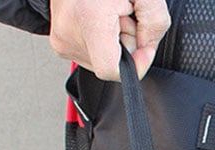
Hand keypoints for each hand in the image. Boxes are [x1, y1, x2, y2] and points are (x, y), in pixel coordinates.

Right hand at [49, 0, 170, 80]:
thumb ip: (155, 22)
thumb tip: (147, 49)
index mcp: (88, 19)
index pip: (111, 70)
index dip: (135, 65)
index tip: (144, 49)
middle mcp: (69, 32)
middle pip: (112, 64)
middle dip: (126, 43)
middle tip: (123, 15)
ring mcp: (61, 40)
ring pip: (103, 60)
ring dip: (114, 41)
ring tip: (108, 14)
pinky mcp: (60, 43)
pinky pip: (92, 54)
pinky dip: (102, 40)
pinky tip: (98, 19)